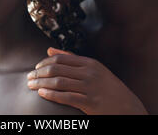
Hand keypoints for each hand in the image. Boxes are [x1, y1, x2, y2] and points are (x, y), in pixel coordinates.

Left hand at [26, 48, 147, 114]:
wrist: (128, 107)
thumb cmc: (108, 88)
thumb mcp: (94, 69)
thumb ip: (71, 59)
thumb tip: (49, 50)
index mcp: (90, 63)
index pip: (61, 59)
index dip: (44, 63)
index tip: (35, 68)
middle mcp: (89, 73)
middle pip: (56, 70)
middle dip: (39, 73)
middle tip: (29, 77)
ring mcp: (90, 87)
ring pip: (58, 83)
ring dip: (41, 84)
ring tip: (31, 86)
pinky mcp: (90, 102)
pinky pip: (66, 97)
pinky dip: (51, 95)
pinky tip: (42, 94)